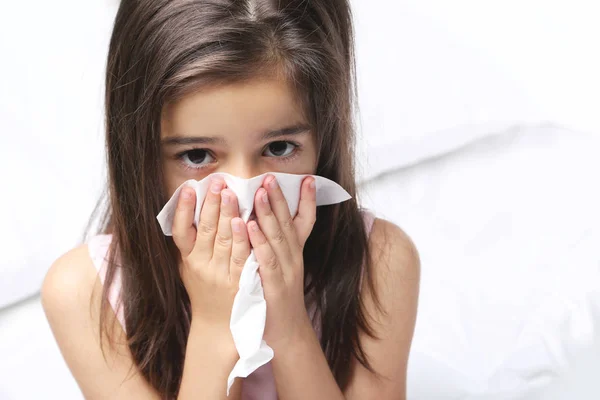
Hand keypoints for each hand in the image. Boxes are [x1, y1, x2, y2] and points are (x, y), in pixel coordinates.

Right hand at [172, 178, 250, 335]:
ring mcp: (220, 274)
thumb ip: (189, 243)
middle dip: (211, 203)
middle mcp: (201, 266)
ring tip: (230, 192)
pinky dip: (241, 238)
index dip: (182, 209)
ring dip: (227, 214)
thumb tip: (187, 209)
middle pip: (205, 230)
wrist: (218, 326)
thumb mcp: (189, 267)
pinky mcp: (238, 281)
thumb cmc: (204, 291)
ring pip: (222, 239)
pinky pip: (240, 256)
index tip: (188, 188)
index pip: (180, 231)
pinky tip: (244, 221)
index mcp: (187, 260)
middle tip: (217, 181)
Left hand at [247, 175, 316, 349]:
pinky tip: (248, 226)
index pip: (306, 221)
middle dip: (280, 198)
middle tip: (270, 176)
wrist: (288, 333)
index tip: (308, 178)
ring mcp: (285, 272)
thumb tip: (266, 220)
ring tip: (259, 192)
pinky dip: (258, 242)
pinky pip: (265, 260)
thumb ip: (277, 245)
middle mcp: (294, 258)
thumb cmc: (278, 298)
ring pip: (277, 238)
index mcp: (295, 253)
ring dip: (268, 214)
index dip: (308, 200)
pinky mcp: (273, 286)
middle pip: (288, 223)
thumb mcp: (284, 267)